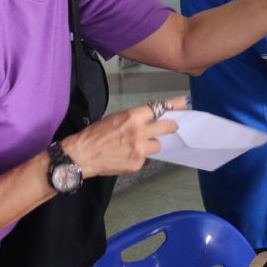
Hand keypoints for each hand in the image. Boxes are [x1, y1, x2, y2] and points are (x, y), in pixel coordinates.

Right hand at [61, 95, 187, 177]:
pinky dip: (139, 156)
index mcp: (133, 117)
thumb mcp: (116, 118)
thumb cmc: (95, 134)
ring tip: (135, 145)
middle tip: (171, 127)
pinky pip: (145, 158)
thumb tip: (150, 119)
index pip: (159, 107)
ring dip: (151, 144)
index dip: (174, 104)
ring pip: (157, 145)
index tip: (185, 103)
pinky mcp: (137, 163)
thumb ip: (135, 118)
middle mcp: (139, 132)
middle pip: (168, 127)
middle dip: (171, 127)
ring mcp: (140, 149)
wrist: (82, 155)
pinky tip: (125, 156)